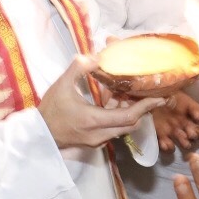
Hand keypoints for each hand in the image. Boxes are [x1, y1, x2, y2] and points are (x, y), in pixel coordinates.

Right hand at [42, 55, 165, 148]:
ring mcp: (99, 141)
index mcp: (94, 120)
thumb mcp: (62, 85)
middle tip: (152, 93)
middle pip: (132, 123)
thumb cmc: (50, 110)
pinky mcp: (96, 143)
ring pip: (124, 128)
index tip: (160, 97)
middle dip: (143, 109)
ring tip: (132, 94)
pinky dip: (120, 117)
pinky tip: (114, 102)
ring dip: (131, 112)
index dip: (146, 106)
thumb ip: (78, 68)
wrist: (39, 134)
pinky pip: (115, 130)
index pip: (128, 116)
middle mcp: (100, 134)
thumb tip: (95, 55)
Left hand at [153, 89, 198, 153]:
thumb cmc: (153, 90)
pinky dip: (168, 147)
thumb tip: (167, 100)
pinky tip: (164, 142)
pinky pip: (169, 147)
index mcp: (185, 106)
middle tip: (190, 133)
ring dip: (186, 143)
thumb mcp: (163, 88)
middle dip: (197, 133)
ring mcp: (173, 130)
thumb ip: (167, 93)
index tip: (196, 117)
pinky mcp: (161, 137)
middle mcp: (182, 120)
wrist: (138, 96)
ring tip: (182, 140)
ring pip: (187, 142)